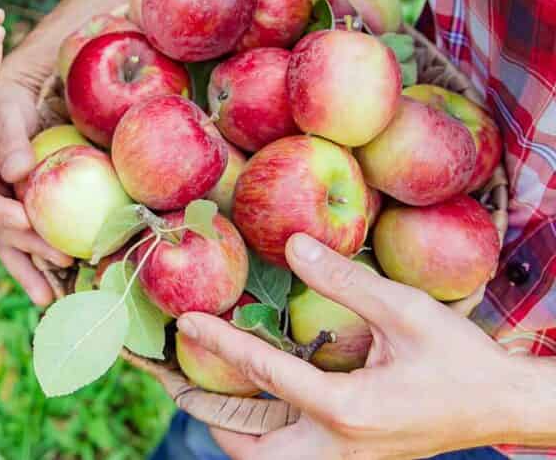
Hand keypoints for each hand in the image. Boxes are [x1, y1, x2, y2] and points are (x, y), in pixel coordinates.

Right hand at [0, 47, 73, 305]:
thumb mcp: (6, 112)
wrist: (22, 104)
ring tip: (54, 296)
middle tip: (61, 257)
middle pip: (4, 233)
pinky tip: (70, 281)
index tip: (25, 220)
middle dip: (30, 249)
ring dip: (35, 272)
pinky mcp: (28, 217)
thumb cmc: (10, 102)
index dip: (0, 214)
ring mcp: (7, 213)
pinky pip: (36, 243)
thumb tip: (17, 172)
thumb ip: (10, 139)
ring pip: (17, 248)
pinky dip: (50, 264)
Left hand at [178, 233, 526, 459]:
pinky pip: (292, 453)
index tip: (187, 322)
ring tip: (205, 392)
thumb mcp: (406, 311)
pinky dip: (264, 432)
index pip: (265, 373)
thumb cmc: (460, 361)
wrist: (502, 407)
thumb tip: (293, 244)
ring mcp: (345, 459)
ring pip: (269, 459)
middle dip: (210, 418)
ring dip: (235, 430)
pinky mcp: (353, 457)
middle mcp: (337, 446)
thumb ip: (345, 281)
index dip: (221, 343)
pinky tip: (255, 398)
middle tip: (180, 380)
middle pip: (251, 447)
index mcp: (347, 410)